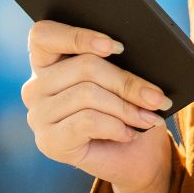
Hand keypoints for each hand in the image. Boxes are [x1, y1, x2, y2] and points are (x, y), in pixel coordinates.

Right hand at [21, 21, 173, 192]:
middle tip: (157, 96)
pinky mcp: (48, 142)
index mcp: (47, 61)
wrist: (132, 158)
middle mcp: (36, 87)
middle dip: (126, 82)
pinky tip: (129, 133)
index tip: (117, 47)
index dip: (79, 36)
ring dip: (127, 108)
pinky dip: (115, 126)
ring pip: (88, 94)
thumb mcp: (122, 80)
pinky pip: (87, 121)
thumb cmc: (127, 110)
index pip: (44, 35)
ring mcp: (38, 115)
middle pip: (83, 66)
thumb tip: (134, 54)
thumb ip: (117, 61)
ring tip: (149, 116)